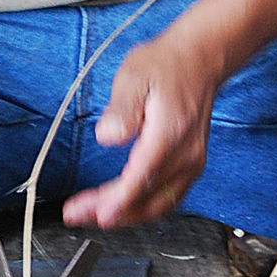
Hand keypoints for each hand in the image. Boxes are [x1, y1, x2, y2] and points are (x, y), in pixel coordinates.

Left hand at [63, 35, 221, 228]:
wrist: (199, 60)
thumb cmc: (166, 66)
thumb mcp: (135, 77)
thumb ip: (122, 109)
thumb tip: (107, 135)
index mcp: (170, 136)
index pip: (141, 179)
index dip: (116, 201)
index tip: (93, 214)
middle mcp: (186, 156)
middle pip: (147, 200)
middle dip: (111, 214)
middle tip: (77, 215)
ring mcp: (191, 164)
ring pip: (157, 206)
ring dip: (124, 216)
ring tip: (91, 215)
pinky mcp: (189, 167)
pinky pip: (165, 199)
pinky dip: (140, 208)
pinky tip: (119, 208)